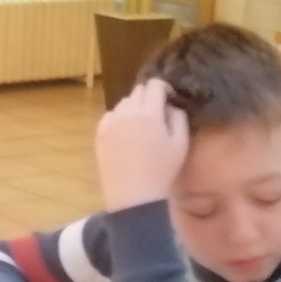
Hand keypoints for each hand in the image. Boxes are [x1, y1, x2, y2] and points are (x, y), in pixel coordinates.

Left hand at [95, 78, 190, 211]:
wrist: (134, 197)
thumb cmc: (162, 171)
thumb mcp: (181, 143)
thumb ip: (178, 117)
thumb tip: (170, 104)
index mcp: (149, 113)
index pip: (154, 85)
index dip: (164, 88)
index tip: (169, 98)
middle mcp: (127, 113)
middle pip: (138, 90)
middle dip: (149, 97)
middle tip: (157, 113)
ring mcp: (110, 123)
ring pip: (124, 102)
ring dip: (134, 107)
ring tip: (141, 125)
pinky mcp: (99, 134)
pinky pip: (111, 116)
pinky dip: (119, 118)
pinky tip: (127, 134)